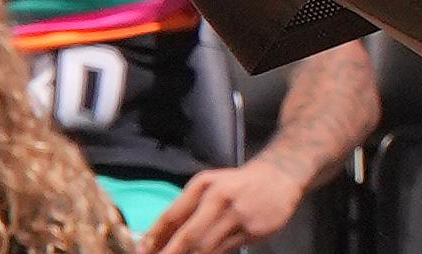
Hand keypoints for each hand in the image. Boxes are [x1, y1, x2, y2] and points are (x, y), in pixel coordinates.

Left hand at [141, 156, 302, 252]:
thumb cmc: (237, 184)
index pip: (172, 214)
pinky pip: (225, 251)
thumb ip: (187, 210)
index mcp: (202, 185)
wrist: (280, 174)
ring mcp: (237, 215)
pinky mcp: (252, 230)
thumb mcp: (210, 187)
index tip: (141, 252)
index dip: (154, 237)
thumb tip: (158, 239)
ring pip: (206, 248)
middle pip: (188, 236)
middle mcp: (218, 198)